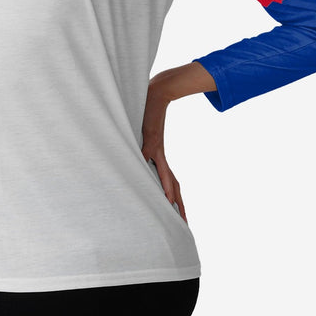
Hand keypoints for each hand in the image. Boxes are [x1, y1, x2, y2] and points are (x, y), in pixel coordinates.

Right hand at [141, 79, 187, 222]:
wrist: (156, 91)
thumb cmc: (146, 110)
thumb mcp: (141, 131)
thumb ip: (136, 142)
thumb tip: (129, 152)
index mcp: (158, 156)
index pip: (169, 181)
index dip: (173, 197)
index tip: (178, 214)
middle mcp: (159, 155)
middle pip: (173, 184)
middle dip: (178, 205)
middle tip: (185, 224)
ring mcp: (156, 148)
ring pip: (167, 177)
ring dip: (171, 195)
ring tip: (175, 211)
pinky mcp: (152, 140)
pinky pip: (153, 162)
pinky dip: (158, 177)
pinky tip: (160, 190)